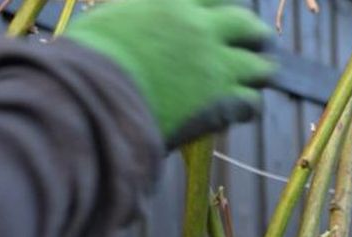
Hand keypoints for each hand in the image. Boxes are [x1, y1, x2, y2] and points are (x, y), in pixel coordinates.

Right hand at [64, 0, 275, 147]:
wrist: (97, 95)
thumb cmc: (91, 60)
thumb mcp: (112, 18)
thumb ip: (139, 15)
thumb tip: (140, 23)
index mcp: (172, 2)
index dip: (221, 7)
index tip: (224, 14)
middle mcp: (200, 27)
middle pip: (246, 24)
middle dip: (252, 34)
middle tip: (256, 42)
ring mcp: (216, 65)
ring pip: (260, 66)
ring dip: (259, 73)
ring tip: (257, 79)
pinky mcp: (222, 101)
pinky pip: (251, 103)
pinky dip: (249, 107)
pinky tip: (241, 111)